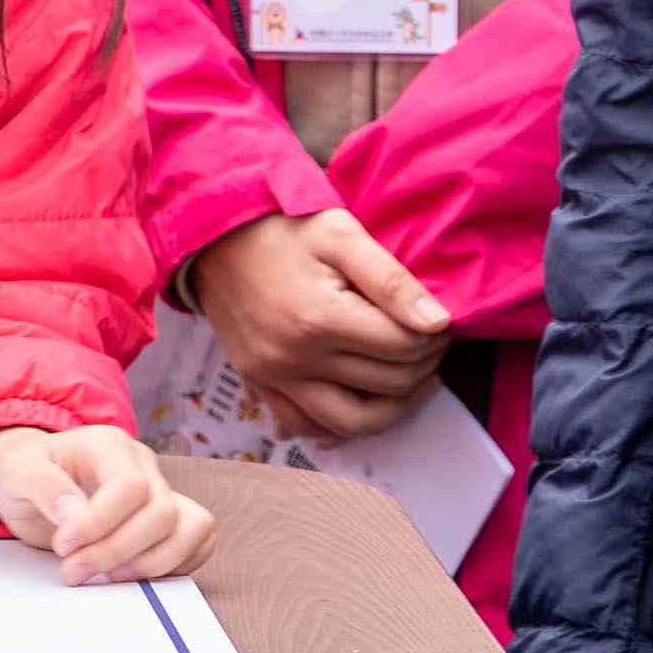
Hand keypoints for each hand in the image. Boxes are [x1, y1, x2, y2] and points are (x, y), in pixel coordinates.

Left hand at [0, 426, 218, 585]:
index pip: (130, 486)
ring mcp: (161, 491)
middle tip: (73, 571)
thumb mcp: (15, 471)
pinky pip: (198, 540)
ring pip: (188, 528)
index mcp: (108, 445)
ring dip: (147, 564)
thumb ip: (43, 486)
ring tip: (102, 577)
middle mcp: (144, 465)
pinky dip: (175, 564)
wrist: (29, 479)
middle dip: (116, 551)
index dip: (100, 524)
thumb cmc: (22, 471)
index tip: (62, 546)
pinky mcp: (170, 520)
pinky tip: (131, 574)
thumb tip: (74, 513)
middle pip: (161, 512)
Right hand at [187, 209, 447, 437]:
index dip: (435, 337)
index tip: (441, 322)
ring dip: (395, 406)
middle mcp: (295, 359)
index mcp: (320, 319)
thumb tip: (438, 323)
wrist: (211, 237)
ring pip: (353, 422)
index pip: (404, 347)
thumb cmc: (280, 227)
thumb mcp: (340, 234)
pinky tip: (362, 397)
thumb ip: (391, 279)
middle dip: (424, 365)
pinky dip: (340, 423)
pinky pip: (308, 425)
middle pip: (387, 385)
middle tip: (431, 342)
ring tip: (413, 379)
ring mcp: (273, 378)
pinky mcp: (259, 384)